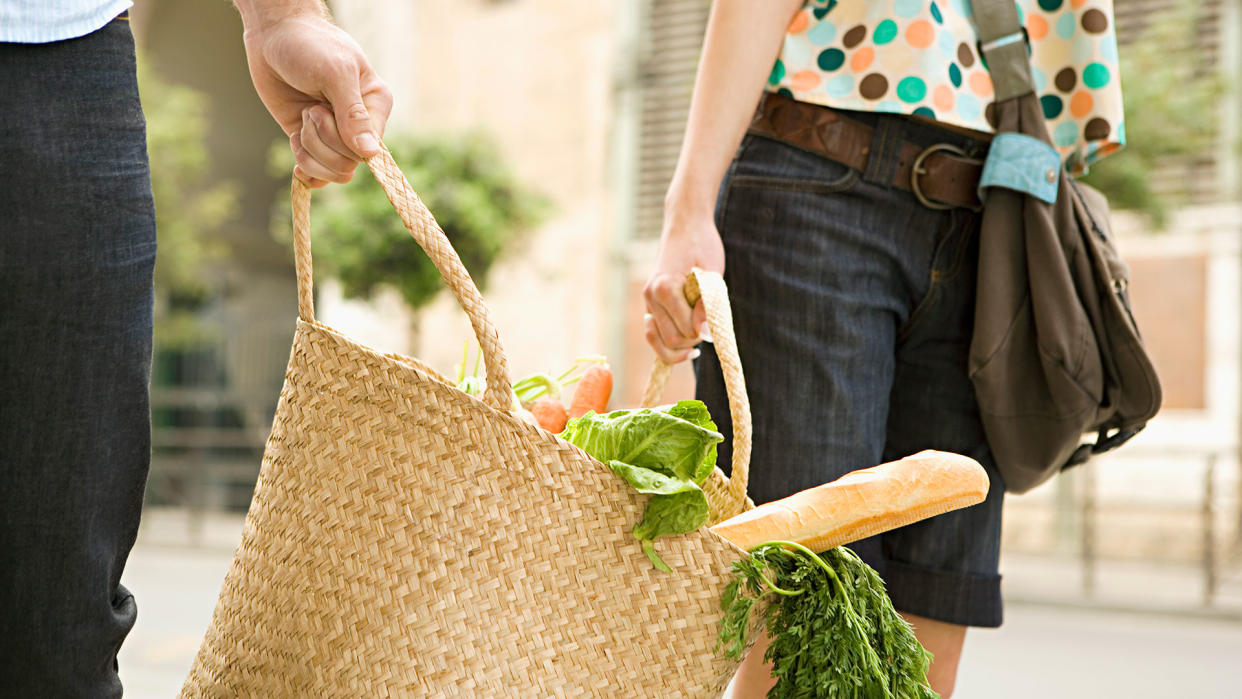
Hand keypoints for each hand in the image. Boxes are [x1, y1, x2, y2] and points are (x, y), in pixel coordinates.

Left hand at [242, 13, 392, 187]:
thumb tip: (370, 154)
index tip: (326, 110)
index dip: (346, 141)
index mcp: (376, 106)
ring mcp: (334, 135)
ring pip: (332, 170)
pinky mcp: (311, 140)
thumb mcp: (335, 74)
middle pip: (349, 163)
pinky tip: (296, 148)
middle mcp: (359, 125)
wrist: (274, 36)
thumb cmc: (310, 46)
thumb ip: (352, 114)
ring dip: (310, 147)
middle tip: (311, 108)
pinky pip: (315, 171)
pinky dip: (304, 165)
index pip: (370, 148)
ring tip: (303, 116)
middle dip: (323, 140)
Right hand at [643, 211, 724, 363]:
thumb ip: (708, 303)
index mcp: (664, 287)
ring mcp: (648, 302)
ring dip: (681, 345)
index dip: (703, 331)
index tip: (714, 321)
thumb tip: (703, 332)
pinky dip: (668, 344)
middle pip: (671, 340)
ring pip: (659, 342)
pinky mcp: (650, 306)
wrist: (685, 226)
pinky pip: (655, 335)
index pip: (685, 328)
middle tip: (708, 327)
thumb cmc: (702, 245)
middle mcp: (651, 296)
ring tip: (698, 335)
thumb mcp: (712, 272)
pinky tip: (687, 347)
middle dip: (693, 340)